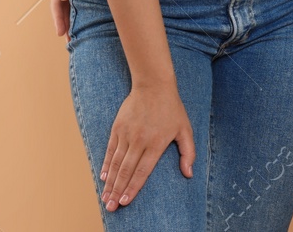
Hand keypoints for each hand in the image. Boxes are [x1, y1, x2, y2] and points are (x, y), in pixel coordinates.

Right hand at [99, 81, 194, 210]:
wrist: (153, 85)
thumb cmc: (172, 109)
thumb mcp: (185, 129)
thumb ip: (188, 152)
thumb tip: (189, 173)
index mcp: (157, 142)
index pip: (143, 171)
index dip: (133, 187)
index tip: (126, 201)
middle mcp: (140, 140)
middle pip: (126, 171)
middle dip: (117, 190)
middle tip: (111, 207)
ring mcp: (127, 134)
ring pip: (116, 163)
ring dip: (109, 182)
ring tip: (105, 197)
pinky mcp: (117, 128)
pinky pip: (110, 151)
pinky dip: (106, 165)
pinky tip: (103, 177)